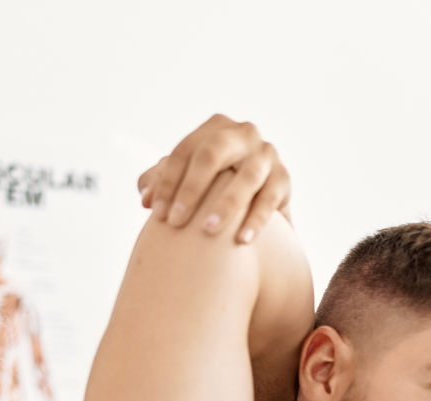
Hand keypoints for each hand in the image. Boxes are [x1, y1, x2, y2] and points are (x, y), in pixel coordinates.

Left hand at [138, 113, 290, 243]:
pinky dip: (256, 219)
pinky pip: (270, 198)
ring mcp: (266, 154)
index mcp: (214, 129)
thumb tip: (146, 197)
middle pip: (213, 153)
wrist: (257, 204)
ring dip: (226, 204)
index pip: (184, 151)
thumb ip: (162, 183)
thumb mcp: (188, 182)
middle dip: (192, 188)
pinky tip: (242, 241)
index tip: (156, 215)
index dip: (167, 182)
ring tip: (208, 231)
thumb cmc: (213, 190)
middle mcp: (242, 134)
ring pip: (246, 176)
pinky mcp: (284, 178)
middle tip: (176, 223)